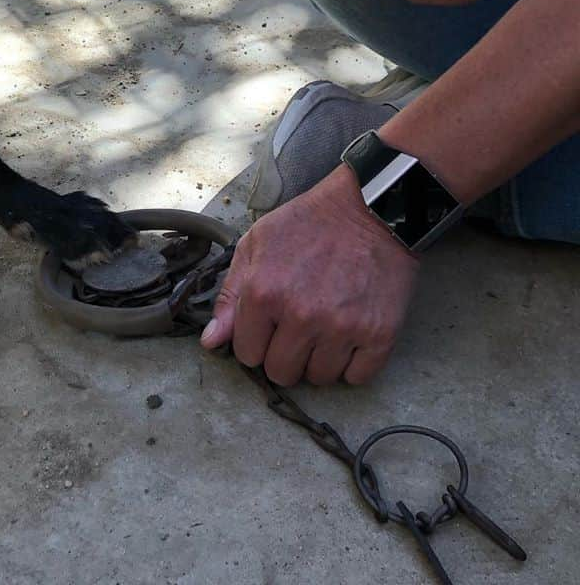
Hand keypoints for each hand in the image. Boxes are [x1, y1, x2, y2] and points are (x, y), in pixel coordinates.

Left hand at [200, 167, 419, 384]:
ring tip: (323, 326)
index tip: (267, 326)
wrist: (370, 211)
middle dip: (283, 355)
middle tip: (295, 328)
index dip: (254, 341)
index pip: (246, 353)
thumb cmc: (308, 223)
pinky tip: (348, 334)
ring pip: (319, 378)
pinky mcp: (379, 335)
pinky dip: (352, 363)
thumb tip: (211, 341)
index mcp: (264, 293)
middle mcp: (301, 316)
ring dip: (318, 360)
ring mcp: (342, 328)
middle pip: (281, 372)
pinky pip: (357, 377)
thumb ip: (230, 295)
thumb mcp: (256, 245)